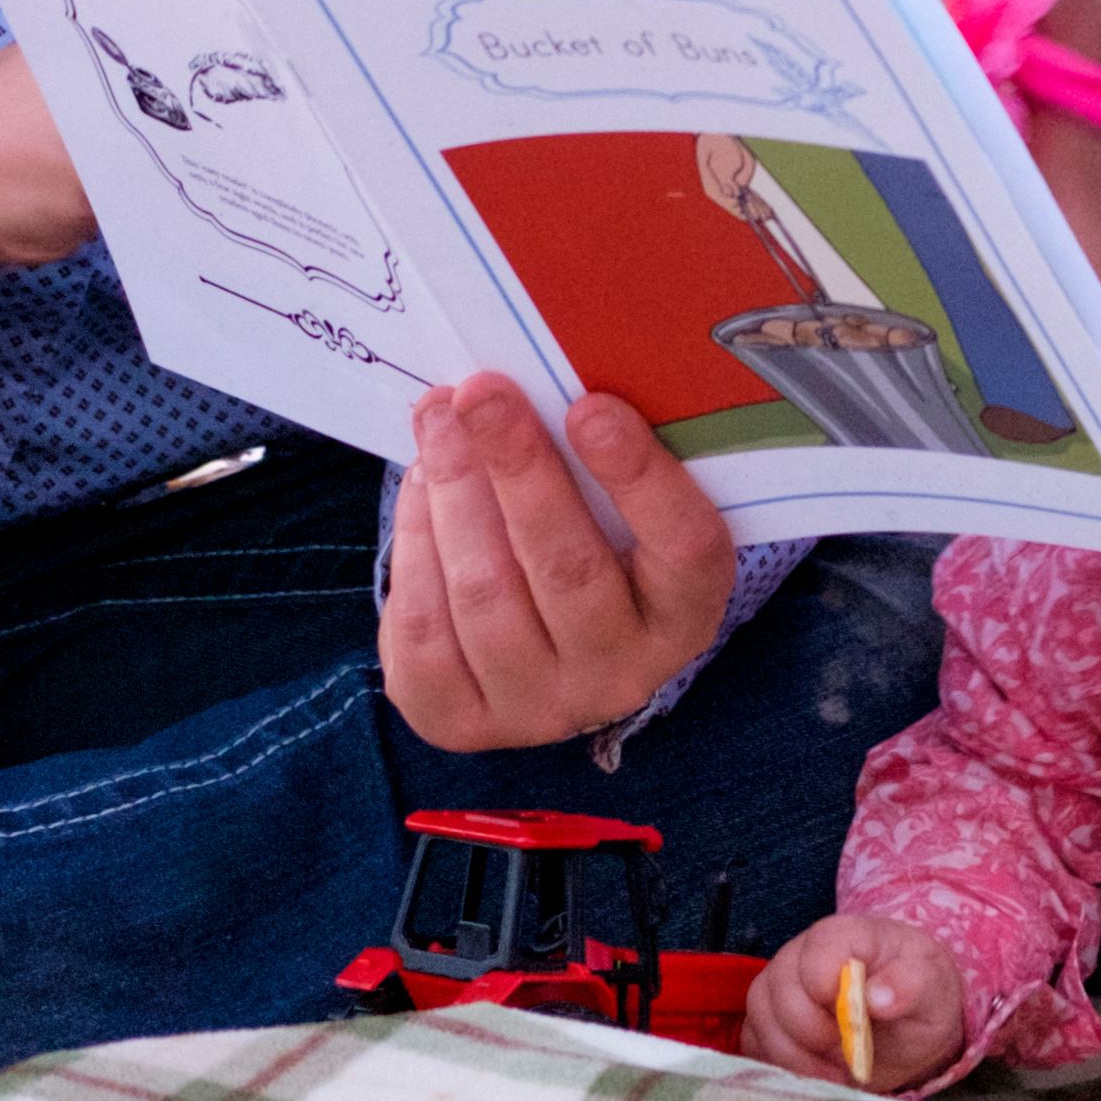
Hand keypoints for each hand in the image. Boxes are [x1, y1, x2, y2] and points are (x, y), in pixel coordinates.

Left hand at [378, 374, 740, 750]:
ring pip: (484, 595)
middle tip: (481, 393)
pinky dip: (414, 546)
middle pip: (567, 568)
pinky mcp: (461, 721)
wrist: (541, 651)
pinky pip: (423, 631)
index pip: (684, 549)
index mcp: (686, 614)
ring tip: (440, 423)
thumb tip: (535, 379)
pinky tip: (421, 488)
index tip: (590, 407)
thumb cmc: (594, 543)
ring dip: (454, 493)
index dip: (639, 479)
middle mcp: (623, 674)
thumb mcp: (625, 512)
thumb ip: (603, 456)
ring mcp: (539, 708)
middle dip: (517, 467)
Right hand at [744, 912, 967, 1092]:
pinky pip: (754, 1044)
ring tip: (838, 1070)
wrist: (905, 1021)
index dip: (829, 991)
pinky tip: (818, 1074)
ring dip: (797, 1056)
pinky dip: (783, 1067)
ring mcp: (778, 986)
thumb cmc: (918, 995)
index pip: (818, 951)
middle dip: (813, 1032)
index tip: (854, 1022)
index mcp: (846, 934)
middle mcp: (801, 953)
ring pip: (761, 1019)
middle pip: (780, 989)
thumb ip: (909, 984)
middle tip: (848, 1053)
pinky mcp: (766, 1021)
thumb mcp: (931, 988)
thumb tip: (876, 997)